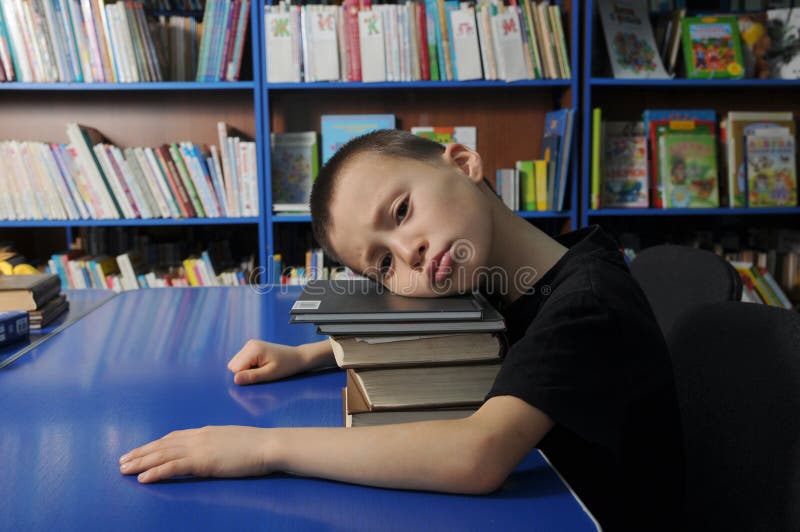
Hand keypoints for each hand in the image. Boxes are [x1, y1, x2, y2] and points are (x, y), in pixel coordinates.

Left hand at [119, 426, 273, 482]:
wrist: (267, 445)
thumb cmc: (256, 445)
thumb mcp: (231, 440)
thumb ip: (216, 444)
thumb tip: (210, 451)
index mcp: (205, 432)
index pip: (173, 437)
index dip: (154, 444)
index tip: (140, 450)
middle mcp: (198, 437)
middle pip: (162, 445)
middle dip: (140, 453)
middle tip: (122, 461)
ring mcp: (199, 448)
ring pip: (162, 454)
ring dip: (141, 462)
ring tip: (124, 469)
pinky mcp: (203, 461)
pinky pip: (173, 466)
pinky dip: (156, 471)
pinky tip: (143, 478)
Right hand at [227, 340, 307, 384]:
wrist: (297, 357)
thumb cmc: (286, 366)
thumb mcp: (270, 374)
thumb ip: (252, 377)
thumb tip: (235, 380)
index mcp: (252, 349)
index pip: (235, 369)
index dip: (246, 376)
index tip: (260, 374)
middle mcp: (249, 344)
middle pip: (233, 366)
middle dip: (245, 372)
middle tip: (262, 371)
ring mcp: (250, 345)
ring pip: (236, 364)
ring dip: (247, 370)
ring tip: (262, 368)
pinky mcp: (252, 347)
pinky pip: (242, 361)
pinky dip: (249, 366)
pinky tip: (261, 365)